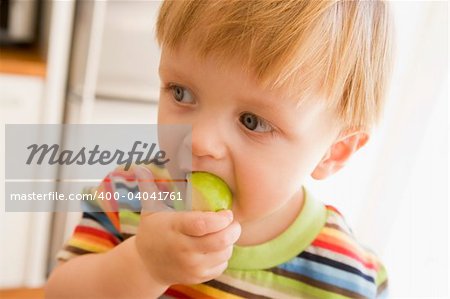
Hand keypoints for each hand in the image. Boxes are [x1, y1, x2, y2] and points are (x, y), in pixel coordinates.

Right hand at [133, 166, 240, 285]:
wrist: (147, 265)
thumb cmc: (153, 230)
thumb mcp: (150, 209)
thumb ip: (150, 188)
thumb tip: (141, 167)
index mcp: (175, 229)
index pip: (202, 225)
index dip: (219, 219)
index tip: (226, 212)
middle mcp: (184, 250)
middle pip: (219, 241)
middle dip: (233, 230)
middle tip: (232, 222)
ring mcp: (191, 266)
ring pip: (224, 254)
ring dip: (229, 242)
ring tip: (223, 232)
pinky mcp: (198, 277)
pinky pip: (221, 265)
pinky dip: (223, 255)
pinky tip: (216, 247)